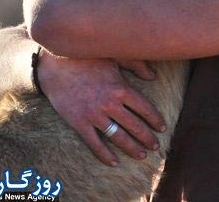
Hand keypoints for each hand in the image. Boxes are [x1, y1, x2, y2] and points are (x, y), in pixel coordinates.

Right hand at [37, 50, 165, 165]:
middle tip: (155, 146)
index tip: (162, 128)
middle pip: (135, 126)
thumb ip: (136, 64)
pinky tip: (114, 162)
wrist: (55, 65)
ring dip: (131, 148)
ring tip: (141, 155)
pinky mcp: (79, 123)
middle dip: (147, 138)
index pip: (145, 108)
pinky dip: (105, 155)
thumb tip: (153, 76)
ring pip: (118, 137)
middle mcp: (110, 104)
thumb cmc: (87, 57)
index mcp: (120, 88)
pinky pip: (94, 143)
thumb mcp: (113, 56)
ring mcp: (94, 115)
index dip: (155, 120)